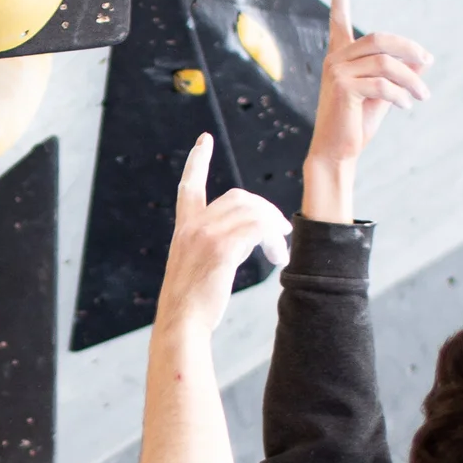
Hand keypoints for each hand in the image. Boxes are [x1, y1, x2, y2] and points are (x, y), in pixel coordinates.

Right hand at [156, 139, 291, 336]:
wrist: (180, 323)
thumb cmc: (191, 305)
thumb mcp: (197, 267)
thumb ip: (214, 245)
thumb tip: (247, 238)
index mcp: (184, 228)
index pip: (190, 186)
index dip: (197, 162)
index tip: (204, 140)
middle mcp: (192, 226)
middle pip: (238, 198)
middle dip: (265, 211)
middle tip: (281, 232)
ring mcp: (205, 235)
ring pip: (252, 212)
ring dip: (273, 228)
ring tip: (280, 251)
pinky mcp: (221, 248)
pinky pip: (256, 228)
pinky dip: (272, 239)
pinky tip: (277, 257)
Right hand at [300, 0, 431, 223]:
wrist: (338, 152)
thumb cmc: (358, 123)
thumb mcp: (385, 94)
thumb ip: (401, 74)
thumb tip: (425, 59)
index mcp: (341, 56)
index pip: (339, 19)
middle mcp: (335, 59)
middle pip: (380, 39)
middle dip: (409, 49)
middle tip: (429, 61)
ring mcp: (336, 72)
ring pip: (385, 63)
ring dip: (411, 80)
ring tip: (423, 96)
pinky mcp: (342, 88)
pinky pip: (382, 84)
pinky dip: (400, 94)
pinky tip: (407, 105)